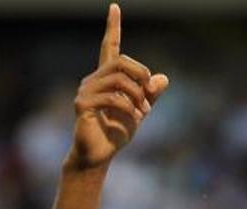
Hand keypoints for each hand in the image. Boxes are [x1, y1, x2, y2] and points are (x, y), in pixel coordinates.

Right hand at [67, 3, 169, 169]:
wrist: (99, 155)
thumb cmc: (116, 133)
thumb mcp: (140, 111)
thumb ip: (150, 95)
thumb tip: (163, 78)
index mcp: (107, 78)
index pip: (109, 47)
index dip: (113, 27)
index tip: (114, 7)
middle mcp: (93, 80)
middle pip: (121, 61)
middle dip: (141, 75)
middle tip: (150, 96)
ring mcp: (85, 91)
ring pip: (119, 79)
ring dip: (137, 95)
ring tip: (143, 113)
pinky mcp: (83, 105)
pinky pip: (112, 97)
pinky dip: (129, 108)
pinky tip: (134, 120)